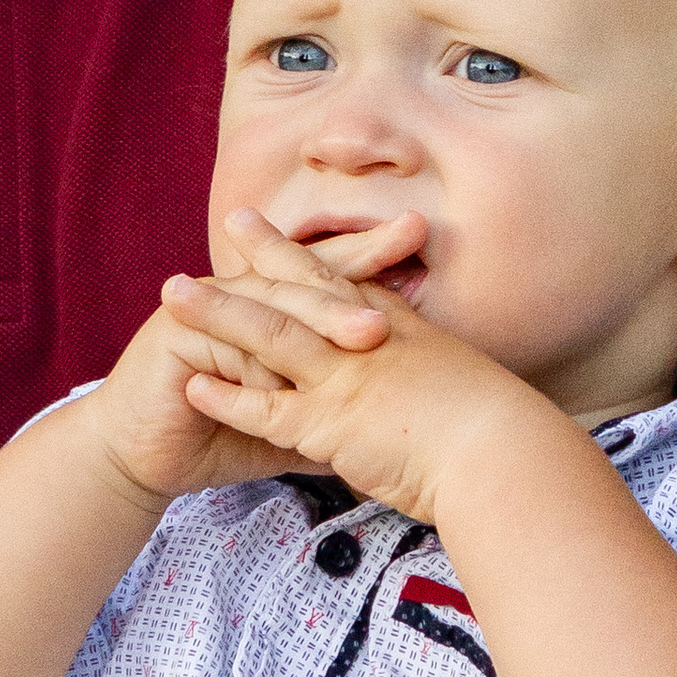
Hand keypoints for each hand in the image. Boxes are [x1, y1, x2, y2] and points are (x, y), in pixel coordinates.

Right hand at [78, 213, 410, 501]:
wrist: (143, 459)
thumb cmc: (215, 437)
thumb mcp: (289, 425)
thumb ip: (330, 412)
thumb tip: (391, 422)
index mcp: (270, 308)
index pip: (327, 274)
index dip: (372, 257)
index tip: (421, 239)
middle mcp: (241, 296)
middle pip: (307, 271)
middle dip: (361, 259)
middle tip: (410, 244)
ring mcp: (207, 309)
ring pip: (274, 302)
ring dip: (321, 315)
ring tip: (370, 330)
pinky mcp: (177, 335)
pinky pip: (229, 341)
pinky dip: (260, 359)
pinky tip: (292, 371)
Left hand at [161, 213, 552, 527]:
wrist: (502, 456)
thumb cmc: (496, 436)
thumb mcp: (460, 392)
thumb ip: (421, 388)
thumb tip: (408, 401)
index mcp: (399, 331)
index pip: (344, 280)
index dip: (307, 253)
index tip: (278, 225)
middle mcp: (366, 344)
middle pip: (301, 288)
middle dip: (260, 256)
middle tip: (231, 220)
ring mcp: (345, 378)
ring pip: (269, 335)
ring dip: (219, 314)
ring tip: (174, 295)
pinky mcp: (331, 423)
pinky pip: (267, 408)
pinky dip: (229, 397)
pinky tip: (194, 386)